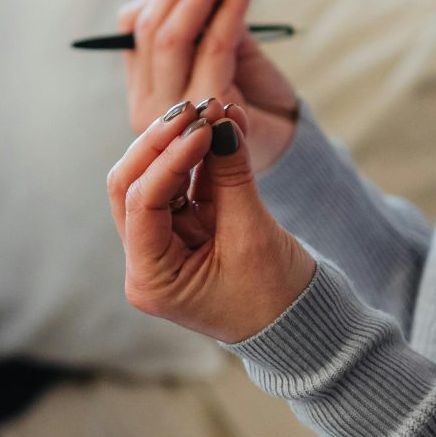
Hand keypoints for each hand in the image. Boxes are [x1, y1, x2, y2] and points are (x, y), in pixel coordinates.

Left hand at [108, 99, 319, 345]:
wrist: (302, 328)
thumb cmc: (277, 297)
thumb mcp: (253, 235)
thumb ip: (231, 176)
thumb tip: (220, 122)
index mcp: (151, 277)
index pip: (141, 204)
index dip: (169, 158)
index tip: (201, 126)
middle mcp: (146, 261)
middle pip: (133, 186)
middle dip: (163, 144)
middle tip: (196, 109)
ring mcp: (162, 244)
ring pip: (155, 180)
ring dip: (184, 143)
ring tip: (217, 108)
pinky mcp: (185, 230)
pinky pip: (185, 185)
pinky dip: (203, 156)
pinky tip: (226, 123)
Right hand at [117, 0, 302, 170]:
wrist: (289, 139)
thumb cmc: (252, 92)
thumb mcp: (220, 48)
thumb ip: (203, 19)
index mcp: (144, 88)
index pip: (134, 29)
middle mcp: (148, 106)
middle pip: (150, 30)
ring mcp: (174, 113)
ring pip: (174, 37)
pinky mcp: (210, 111)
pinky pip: (213, 47)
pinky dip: (228, 9)